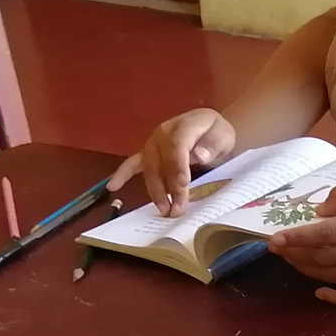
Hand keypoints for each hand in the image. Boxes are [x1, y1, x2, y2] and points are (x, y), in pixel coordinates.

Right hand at [108, 108, 236, 216]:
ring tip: (164, 210)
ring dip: (155, 191)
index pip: (177, 146)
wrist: (210, 130)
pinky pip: (132, 164)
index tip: (183, 185)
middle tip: (177, 209)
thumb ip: (212, 144)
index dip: (178, 166)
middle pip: (162, 161)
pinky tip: (112, 187)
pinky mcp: (147, 154)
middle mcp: (163, 133)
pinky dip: (122, 175)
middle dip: (169, 187)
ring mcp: (153, 144)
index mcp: (184, 125)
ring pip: (149, 169)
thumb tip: (199, 155)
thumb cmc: (217, 134)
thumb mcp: (223, 136)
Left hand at [268, 184, 335, 304]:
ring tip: (292, 259)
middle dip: (295, 253)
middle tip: (279, 247)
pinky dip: (333, 297)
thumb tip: (317, 215)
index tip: (274, 240)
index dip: (296, 238)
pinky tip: (318, 290)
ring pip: (330, 275)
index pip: (322, 235)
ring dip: (306, 269)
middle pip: (321, 257)